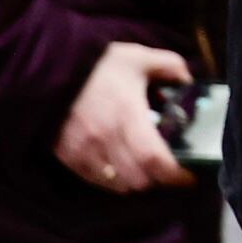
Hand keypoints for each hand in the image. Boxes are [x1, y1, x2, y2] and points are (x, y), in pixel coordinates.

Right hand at [55, 41, 193, 193]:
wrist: (52, 71)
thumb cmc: (100, 66)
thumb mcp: (140, 58)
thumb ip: (170, 66)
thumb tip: (189, 80)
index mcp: (128, 116)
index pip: (153, 158)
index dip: (174, 174)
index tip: (189, 177)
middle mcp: (105, 140)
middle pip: (137, 179)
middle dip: (158, 179)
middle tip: (169, 171)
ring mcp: (84, 151)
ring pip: (116, 184)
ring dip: (135, 182)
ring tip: (146, 171)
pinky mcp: (68, 156)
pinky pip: (95, 180)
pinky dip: (112, 180)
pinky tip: (121, 168)